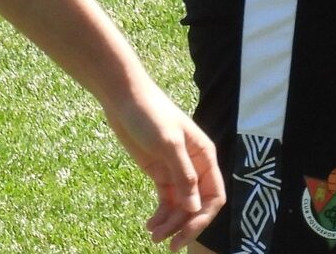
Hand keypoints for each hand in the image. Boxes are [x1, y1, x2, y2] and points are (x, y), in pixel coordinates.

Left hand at [101, 80, 225, 250]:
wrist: (122, 97)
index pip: (214, 196)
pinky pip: (165, 199)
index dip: (203, 217)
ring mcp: (175, 170)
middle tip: (170, 244)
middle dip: (185, 226)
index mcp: (205, 157)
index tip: (186, 231)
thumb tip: (194, 207)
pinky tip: (151, 225)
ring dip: (170, 223)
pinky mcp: (158, 171)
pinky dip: (160, 213)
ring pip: (180, 205)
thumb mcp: (168, 143)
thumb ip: (183, 174)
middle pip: (197, 205)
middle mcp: (195, 166)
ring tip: (153, 236)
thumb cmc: (149, 113)